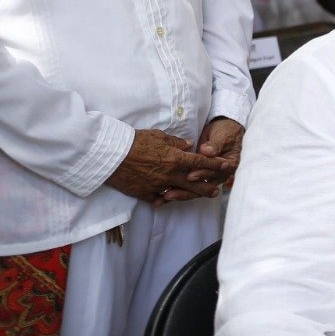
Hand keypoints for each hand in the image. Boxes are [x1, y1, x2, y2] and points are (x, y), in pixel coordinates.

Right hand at [105, 128, 235, 203]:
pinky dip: (163, 199)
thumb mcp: (157, 135)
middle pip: (194, 183)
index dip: (214, 164)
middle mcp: (169, 175)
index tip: (225, 165)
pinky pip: (158, 199)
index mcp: (174, 159)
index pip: (200, 162)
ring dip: (189, 195)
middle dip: (207, 187)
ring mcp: (157, 186)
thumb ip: (176, 142)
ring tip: (197, 196)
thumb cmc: (133, 141)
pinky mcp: (144, 193)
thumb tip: (189, 145)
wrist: (110, 155)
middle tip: (216, 191)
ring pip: (179, 193)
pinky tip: (167, 200)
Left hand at [162, 118, 243, 202]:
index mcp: (228, 166)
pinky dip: (177, 189)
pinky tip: (164, 195)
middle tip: (171, 193)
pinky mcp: (198, 174)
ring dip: (180, 193)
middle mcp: (218, 175)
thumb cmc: (226, 133)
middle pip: (203, 187)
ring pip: (195, 189)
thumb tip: (208, 152)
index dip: (202, 175)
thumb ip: (215, 145)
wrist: (224, 132)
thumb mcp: (223, 137)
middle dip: (187, 191)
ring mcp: (207, 176)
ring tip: (165, 196)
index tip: (190, 176)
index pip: (214, 174)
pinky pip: (188, 185)